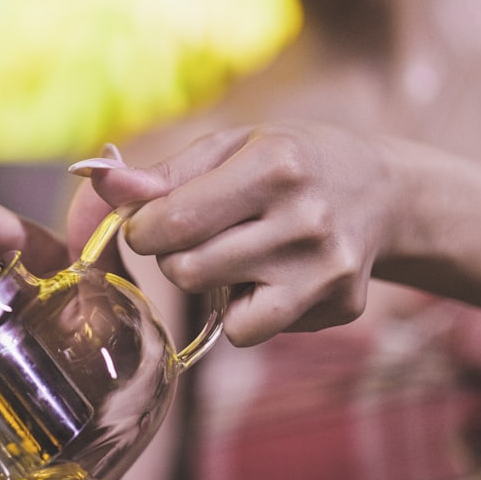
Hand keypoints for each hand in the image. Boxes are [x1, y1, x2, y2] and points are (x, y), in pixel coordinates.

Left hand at [74, 121, 399, 345]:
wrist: (382, 192)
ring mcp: (326, 271)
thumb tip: (98, 179)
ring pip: (218, 309)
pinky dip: (245, 313)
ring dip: (209, 285)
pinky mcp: (339, 307)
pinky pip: (252, 331)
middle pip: (187, 271)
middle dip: (176, 256)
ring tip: (237, 253)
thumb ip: (162, 173)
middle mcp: (307, 220)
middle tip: (202, 235)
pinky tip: (269, 279)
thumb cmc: (289, 164)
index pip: (172, 221)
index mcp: (275, 166)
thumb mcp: (230, 148)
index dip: (143, 229)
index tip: (152, 221)